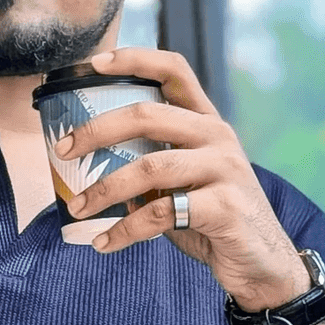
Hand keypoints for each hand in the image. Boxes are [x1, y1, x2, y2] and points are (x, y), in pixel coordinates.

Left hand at [54, 47, 310, 311]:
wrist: (263, 266)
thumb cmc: (212, 217)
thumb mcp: (183, 181)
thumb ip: (149, 163)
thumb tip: (87, 161)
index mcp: (206, 121)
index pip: (174, 70)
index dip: (134, 59)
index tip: (93, 62)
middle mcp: (218, 136)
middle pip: (147, 114)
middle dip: (96, 131)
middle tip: (61, 150)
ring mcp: (225, 170)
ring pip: (149, 167)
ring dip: (104, 189)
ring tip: (76, 208)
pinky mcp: (226, 208)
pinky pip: (161, 213)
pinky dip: (125, 230)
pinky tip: (104, 242)